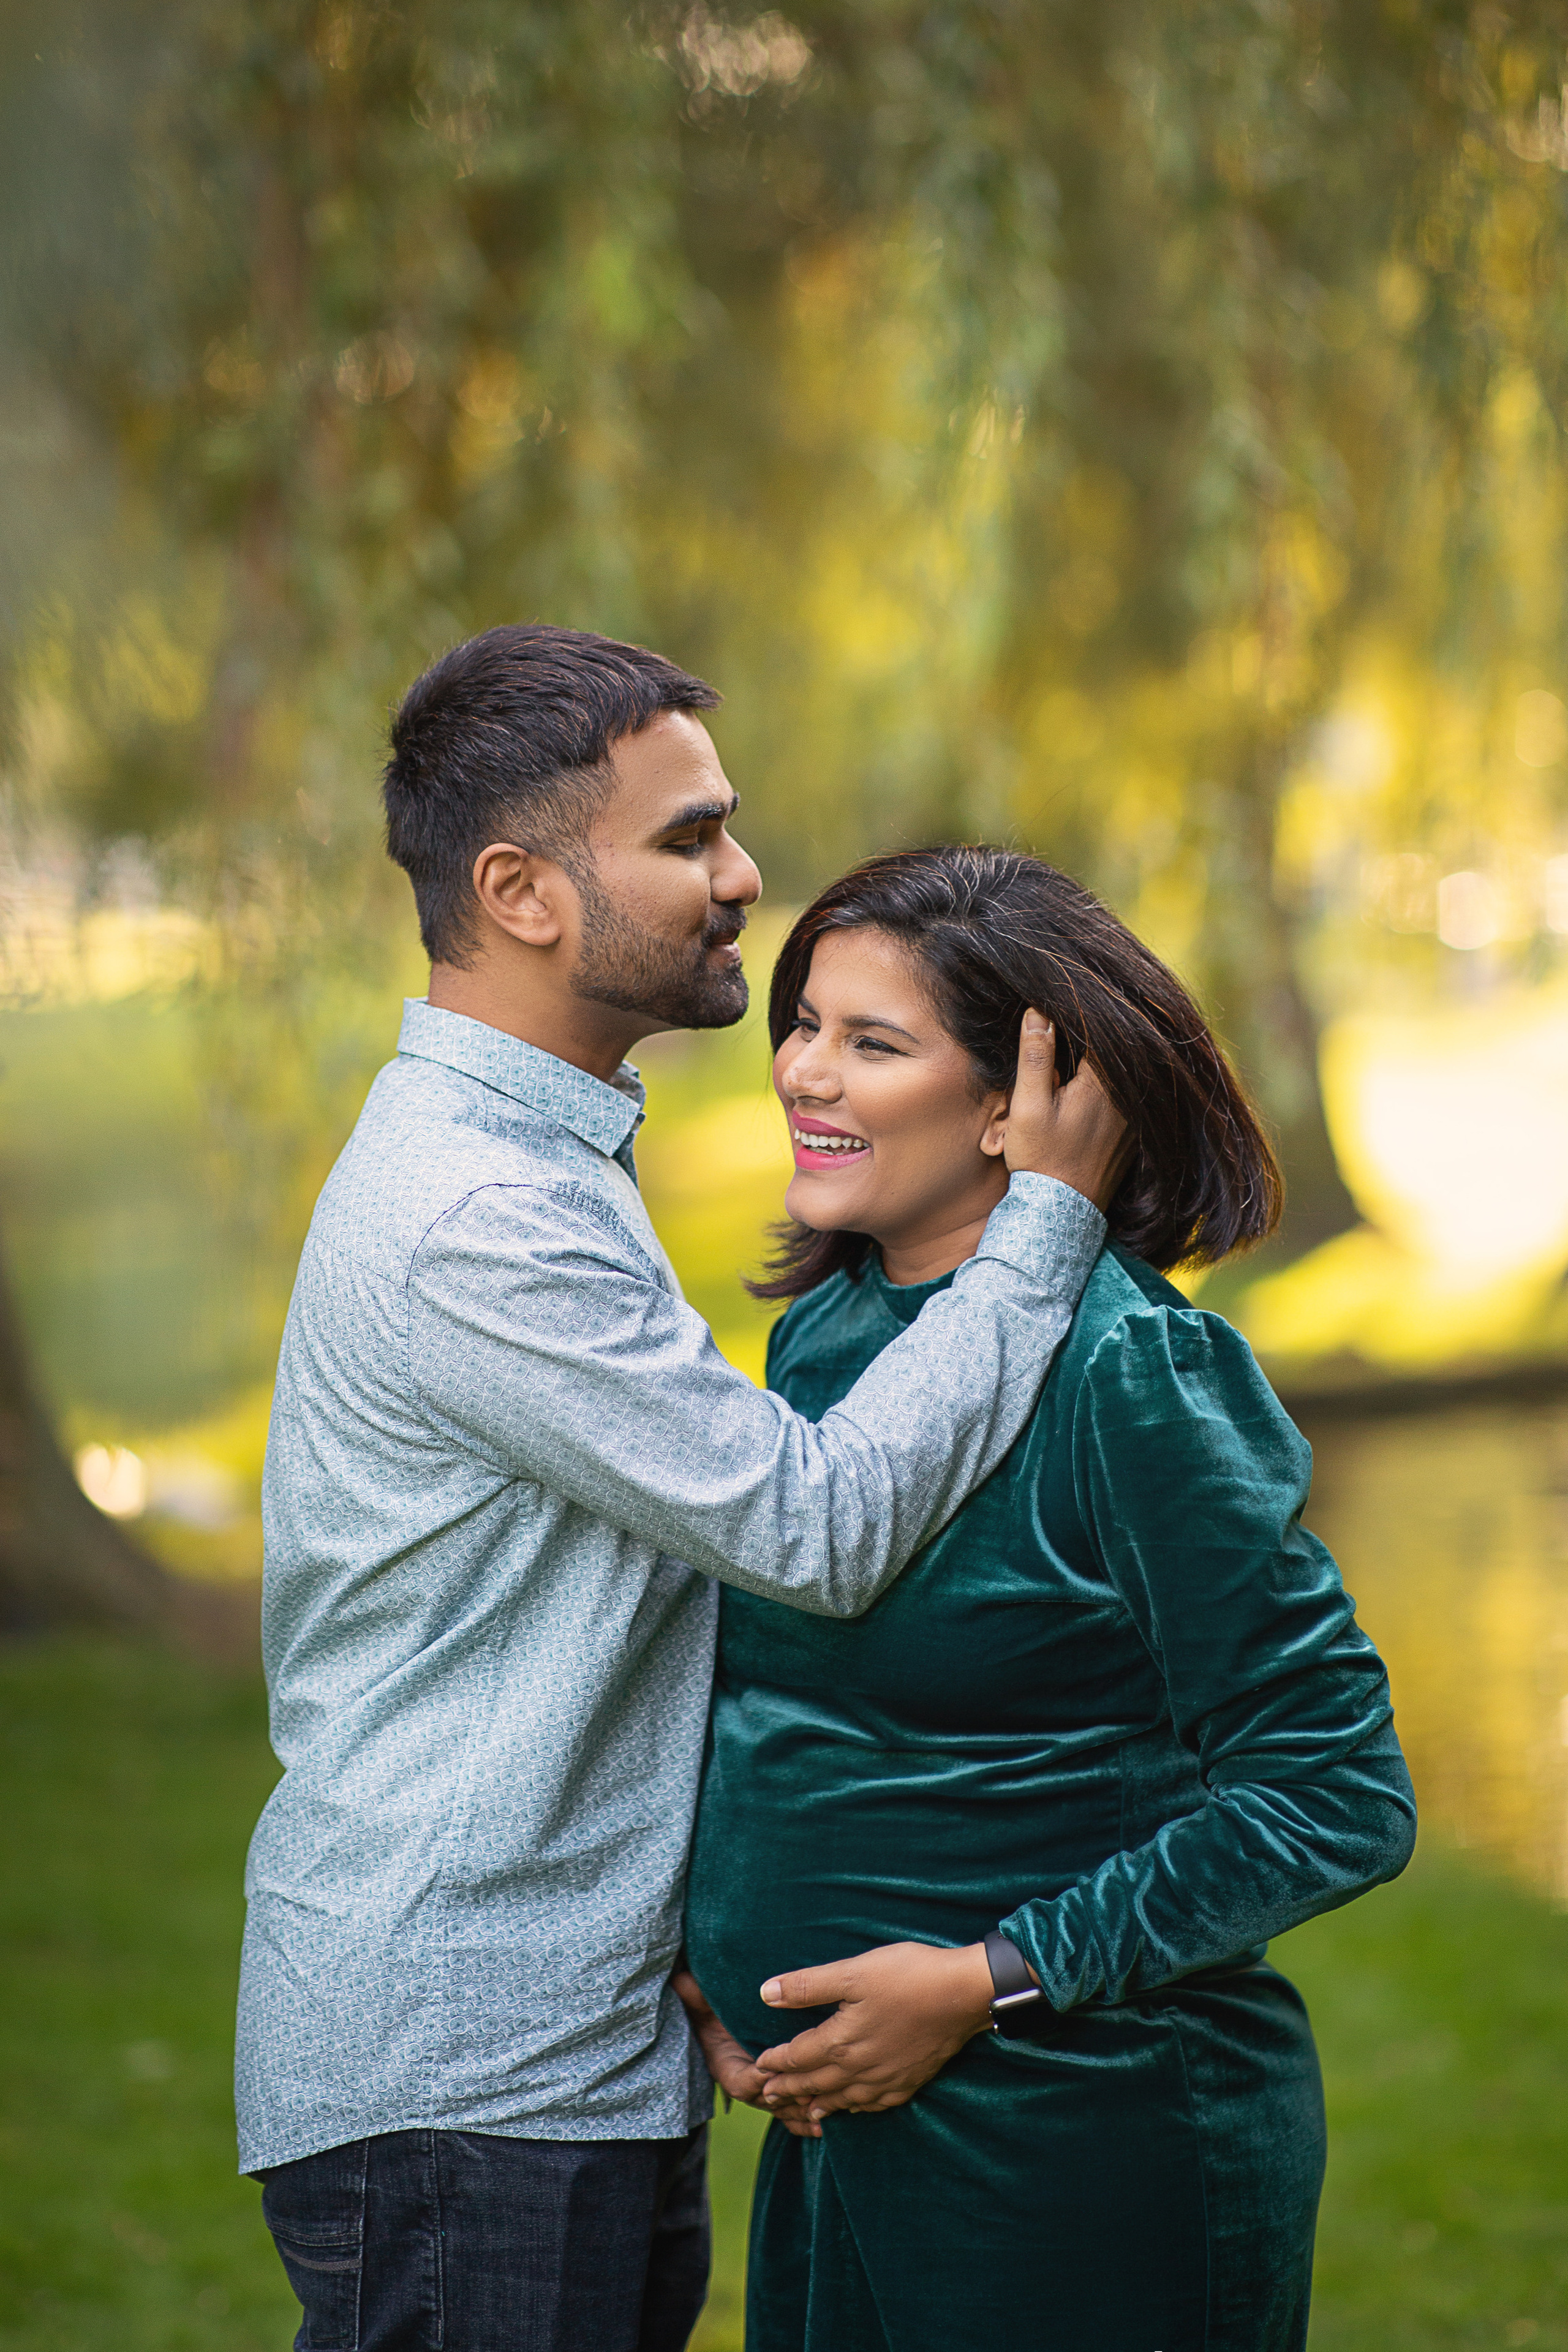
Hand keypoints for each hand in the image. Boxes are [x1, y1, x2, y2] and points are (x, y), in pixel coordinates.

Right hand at [671, 1969, 821, 2137]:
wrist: (726, 2016)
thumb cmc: (717, 2005)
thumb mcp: (703, 1999)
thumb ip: (693, 1993)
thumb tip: (679, 1979)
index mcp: (725, 2065)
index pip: (739, 2082)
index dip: (756, 2079)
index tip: (772, 2070)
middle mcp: (746, 2083)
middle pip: (767, 2101)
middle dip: (787, 2098)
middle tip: (808, 2092)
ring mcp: (763, 2091)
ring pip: (782, 2109)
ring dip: (800, 2112)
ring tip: (824, 2111)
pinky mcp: (780, 2093)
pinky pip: (791, 2115)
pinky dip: (804, 2124)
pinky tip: (823, 2129)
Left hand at [751, 1941, 996, 2122]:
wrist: (964, 1995)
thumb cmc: (908, 1976)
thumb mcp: (853, 1971)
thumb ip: (807, 1986)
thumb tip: (765, 1993)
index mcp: (841, 2042)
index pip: (798, 2057)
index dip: (775, 2062)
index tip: (758, 2067)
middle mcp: (859, 2069)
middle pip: (815, 2083)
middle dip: (789, 2089)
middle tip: (768, 2096)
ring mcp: (885, 2079)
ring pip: (843, 2099)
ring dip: (818, 2103)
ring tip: (803, 2111)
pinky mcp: (909, 2082)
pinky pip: (873, 2104)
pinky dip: (855, 2109)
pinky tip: (852, 2107)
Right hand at [1002, 1013, 1131, 1210]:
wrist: (1059, 1213)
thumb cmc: (1040, 1159)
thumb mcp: (1028, 1105)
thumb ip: (1034, 1057)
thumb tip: (1038, 1012)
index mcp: (1103, 1084)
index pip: (1102, 1031)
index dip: (1081, 1017)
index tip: (1060, 1009)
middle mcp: (1128, 1099)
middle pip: (1116, 1052)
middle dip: (1093, 1039)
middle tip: (1067, 1033)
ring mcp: (1135, 1119)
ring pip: (1124, 1076)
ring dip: (1105, 1064)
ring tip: (1075, 1063)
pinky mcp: (1134, 1136)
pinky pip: (1128, 1099)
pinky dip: (1113, 1090)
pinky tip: (1089, 1093)